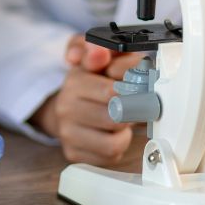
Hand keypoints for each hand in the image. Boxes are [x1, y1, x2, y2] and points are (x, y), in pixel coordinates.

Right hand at [30, 35, 143, 165]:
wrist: (66, 106)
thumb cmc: (89, 81)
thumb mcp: (94, 56)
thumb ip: (98, 48)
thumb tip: (99, 52)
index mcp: (74, 82)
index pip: (114, 92)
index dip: (134, 91)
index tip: (138, 88)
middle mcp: (66, 109)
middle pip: (117, 119)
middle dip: (130, 113)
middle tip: (134, 106)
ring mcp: (68, 133)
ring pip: (114, 143)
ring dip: (124, 133)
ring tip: (121, 121)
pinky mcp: (74, 154)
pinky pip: (109, 157)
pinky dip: (116, 146)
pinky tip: (112, 135)